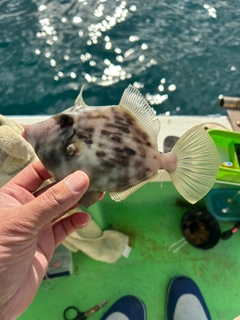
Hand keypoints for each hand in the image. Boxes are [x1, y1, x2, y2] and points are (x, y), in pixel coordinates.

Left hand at [0, 161, 89, 319]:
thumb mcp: (23, 222)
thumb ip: (53, 201)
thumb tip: (81, 179)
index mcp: (12, 195)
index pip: (36, 172)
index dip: (56, 163)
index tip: (78, 157)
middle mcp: (26, 207)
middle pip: (53, 188)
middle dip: (72, 183)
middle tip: (95, 175)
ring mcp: (37, 225)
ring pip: (62, 207)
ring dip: (79, 201)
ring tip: (97, 193)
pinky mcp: (47, 242)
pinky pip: (65, 227)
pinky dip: (76, 221)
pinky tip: (85, 218)